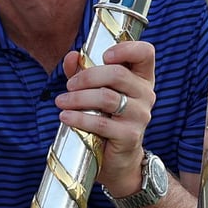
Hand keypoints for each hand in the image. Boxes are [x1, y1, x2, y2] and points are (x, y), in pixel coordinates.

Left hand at [57, 39, 156, 197]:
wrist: (116, 160)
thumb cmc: (105, 119)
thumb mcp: (94, 91)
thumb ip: (82, 72)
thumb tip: (71, 56)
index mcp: (141, 78)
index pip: (146, 53)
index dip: (126, 48)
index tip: (104, 55)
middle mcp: (146, 94)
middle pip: (118, 74)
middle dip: (87, 77)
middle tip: (69, 86)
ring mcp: (141, 115)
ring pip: (107, 98)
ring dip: (78, 98)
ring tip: (61, 102)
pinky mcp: (130, 135)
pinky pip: (101, 123)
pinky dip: (79, 118)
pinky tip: (65, 117)